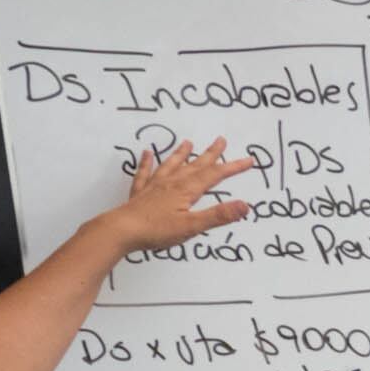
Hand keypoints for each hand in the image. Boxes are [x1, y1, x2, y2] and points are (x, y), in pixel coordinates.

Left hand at [99, 136, 258, 255]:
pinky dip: (147, 163)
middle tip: (221, 140)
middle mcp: (172, 184)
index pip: (214, 176)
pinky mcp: (140, 194)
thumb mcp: (192, 226)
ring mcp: (154, 187)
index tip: (248, 160)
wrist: (121, 230)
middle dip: (210, 154)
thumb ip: (218, 215)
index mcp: (186, 191)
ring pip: (171, 166)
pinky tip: (146, 153)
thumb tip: (244, 206)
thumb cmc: (156, 230)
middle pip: (195, 166)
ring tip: (188, 142)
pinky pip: (144, 173)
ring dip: (181, 154)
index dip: (232, 167)